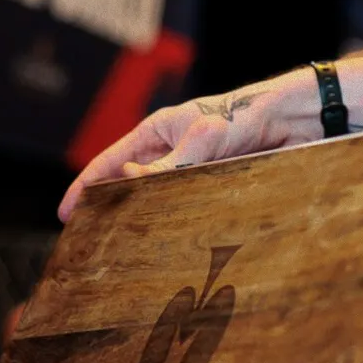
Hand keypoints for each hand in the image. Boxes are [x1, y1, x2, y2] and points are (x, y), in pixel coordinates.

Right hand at [60, 68, 316, 220]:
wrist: (296, 120)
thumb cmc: (248, 113)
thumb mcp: (204, 135)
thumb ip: (172, 163)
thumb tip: (132, 181)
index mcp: (159, 132)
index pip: (110, 161)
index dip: (85, 187)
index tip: (66, 213)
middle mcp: (173, 154)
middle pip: (131, 186)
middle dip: (112, 210)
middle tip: (93, 240)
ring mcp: (194, 173)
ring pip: (160, 203)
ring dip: (148, 222)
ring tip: (129, 249)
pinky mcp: (216, 188)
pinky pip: (191, 210)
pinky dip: (181, 225)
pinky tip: (174, 245)